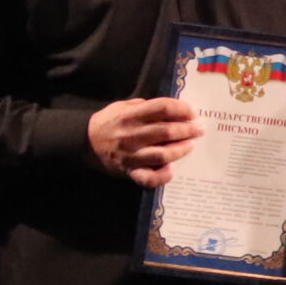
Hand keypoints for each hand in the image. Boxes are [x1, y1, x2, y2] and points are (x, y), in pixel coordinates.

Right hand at [87, 97, 202, 186]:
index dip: (181, 109)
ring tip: (191, 145)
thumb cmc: (111, 122)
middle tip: (199, 128)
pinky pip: (148, 178)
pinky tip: (171, 170)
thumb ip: (145, 106)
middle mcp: (131, 135)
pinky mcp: (129, 171)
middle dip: (188, 129)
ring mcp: (130, 155)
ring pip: (162, 154)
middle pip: (166, 131)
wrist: (86, 142)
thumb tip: (174, 109)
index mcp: (130, 115)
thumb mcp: (124, 106)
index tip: (192, 111)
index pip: (162, 108)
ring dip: (180, 150)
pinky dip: (162, 176)